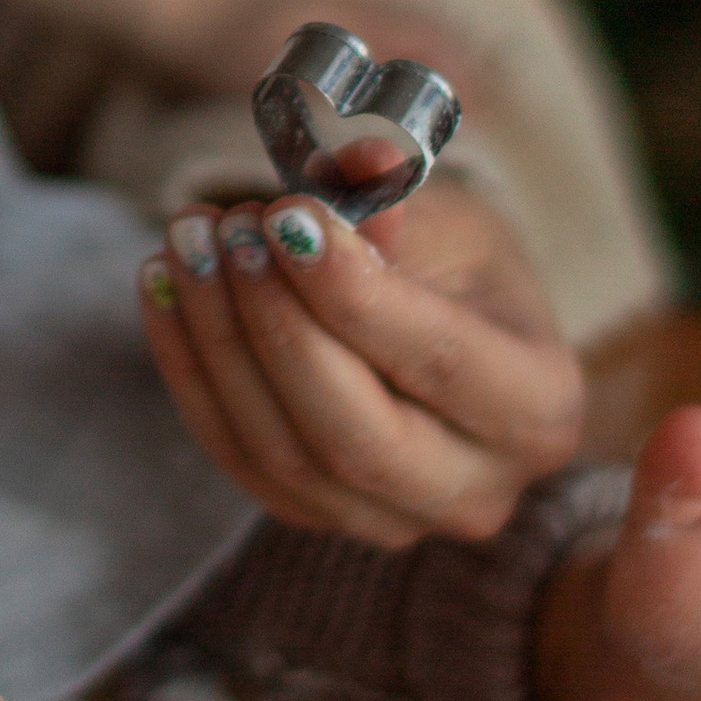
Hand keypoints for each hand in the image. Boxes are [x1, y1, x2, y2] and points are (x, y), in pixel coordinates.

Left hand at [141, 171, 582, 549]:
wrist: (439, 319)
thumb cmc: (455, 260)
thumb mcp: (450, 216)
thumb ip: (400, 203)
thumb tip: (353, 179)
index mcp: (541, 410)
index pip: (439, 362)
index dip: (352, 292)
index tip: (287, 214)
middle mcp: (480, 491)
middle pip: (355, 437)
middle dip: (274, 326)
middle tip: (227, 231)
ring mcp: (392, 521)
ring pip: (282, 455)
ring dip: (217, 341)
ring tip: (187, 241)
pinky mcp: (316, 515)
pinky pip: (236, 456)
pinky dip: (189, 369)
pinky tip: (159, 287)